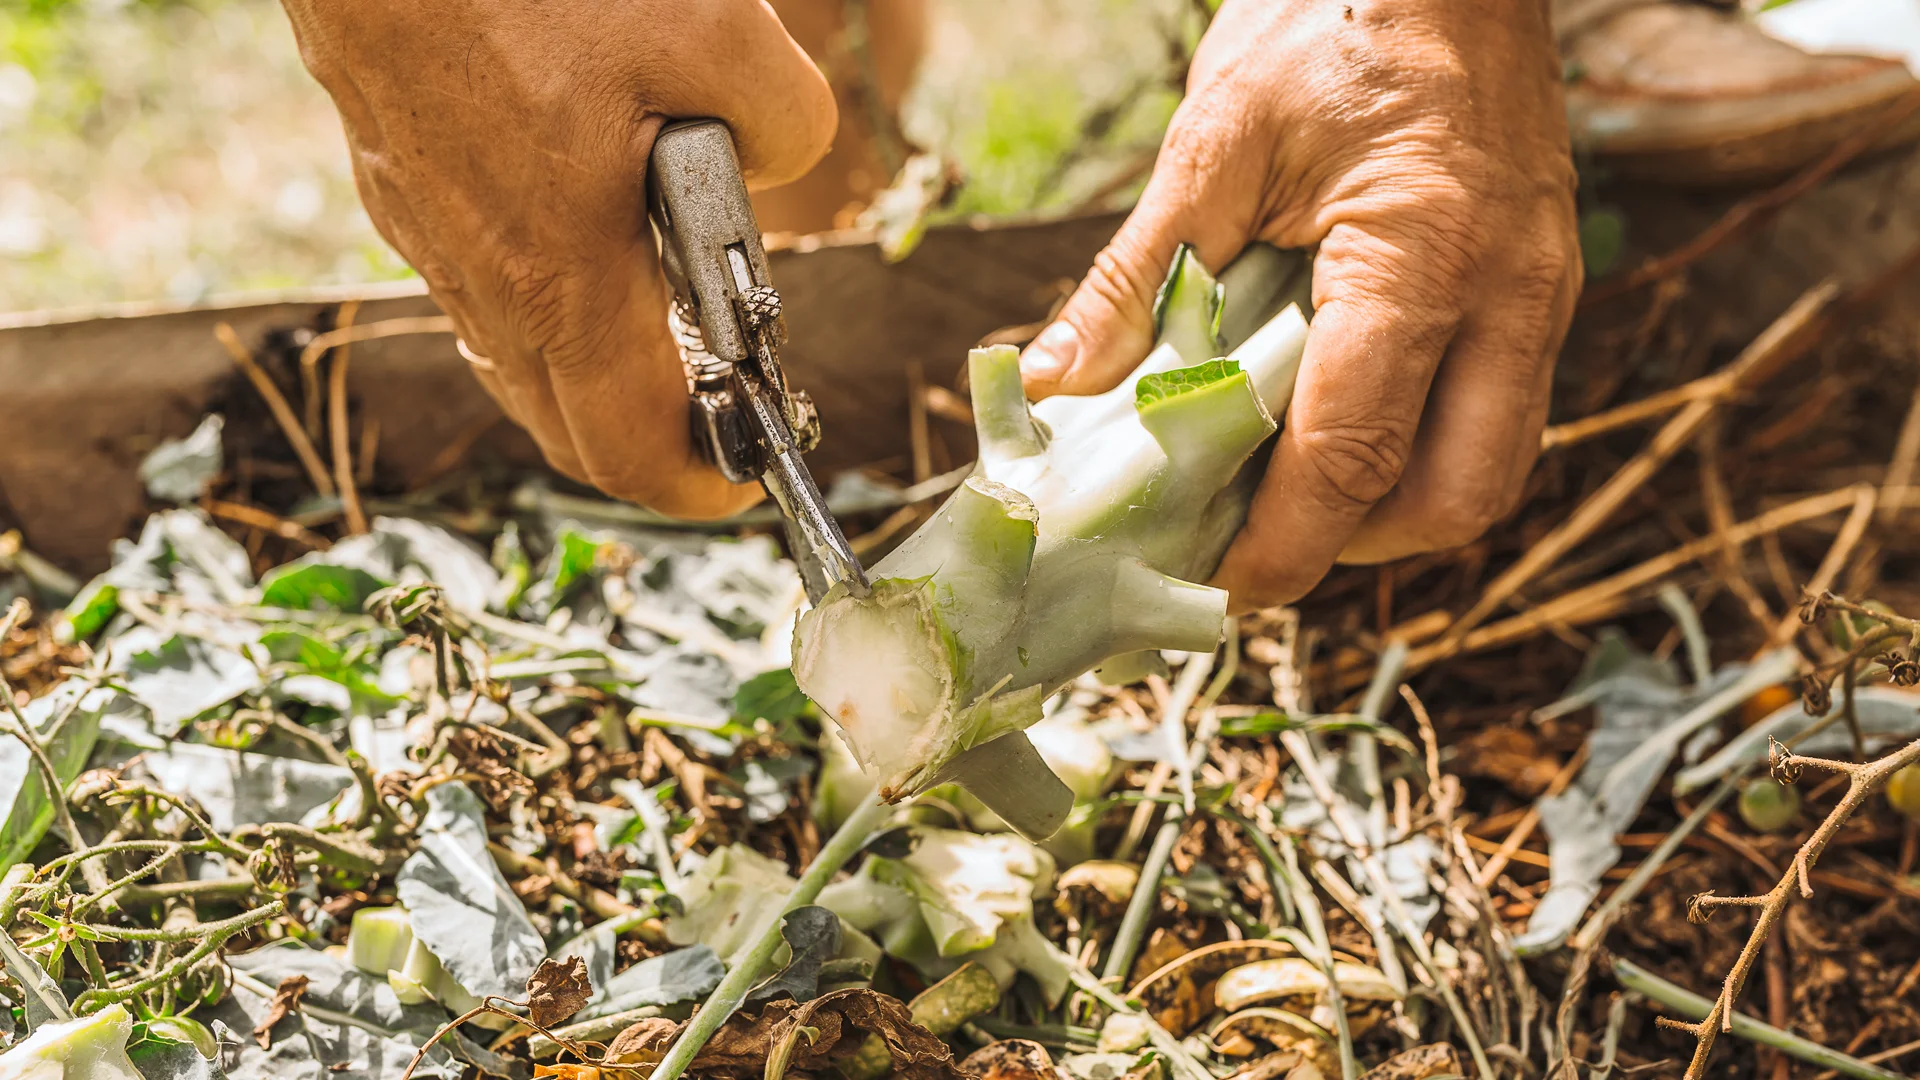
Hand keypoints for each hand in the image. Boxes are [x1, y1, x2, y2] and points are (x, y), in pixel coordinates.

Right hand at [279, 0, 836, 516]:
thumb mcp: (717, 32)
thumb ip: (784, 123)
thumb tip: (775, 164)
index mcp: (562, 278)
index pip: (629, 448)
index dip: (697, 485)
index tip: (747, 479)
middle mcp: (484, 282)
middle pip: (568, 428)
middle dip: (651, 443)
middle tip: (721, 407)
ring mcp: (428, 241)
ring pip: (517, 363)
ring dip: (594, 373)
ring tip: (666, 322)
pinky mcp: (399, 192)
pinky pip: (479, 294)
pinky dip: (543, 305)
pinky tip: (584, 233)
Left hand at [1020, 0, 1580, 609]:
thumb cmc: (1335, 14)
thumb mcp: (1214, 140)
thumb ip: (1138, 275)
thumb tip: (1056, 382)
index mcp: (1424, 258)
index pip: (1357, 452)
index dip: (1284, 542)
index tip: (1216, 585)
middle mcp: (1511, 293)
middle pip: (1457, 498)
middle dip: (1351, 547)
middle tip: (1253, 544)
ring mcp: (1541, 291)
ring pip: (1490, 467)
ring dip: (1390, 506)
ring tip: (1287, 489)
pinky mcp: (1541, 283)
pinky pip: (1497, 410)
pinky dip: (1420, 446)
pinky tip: (1337, 419)